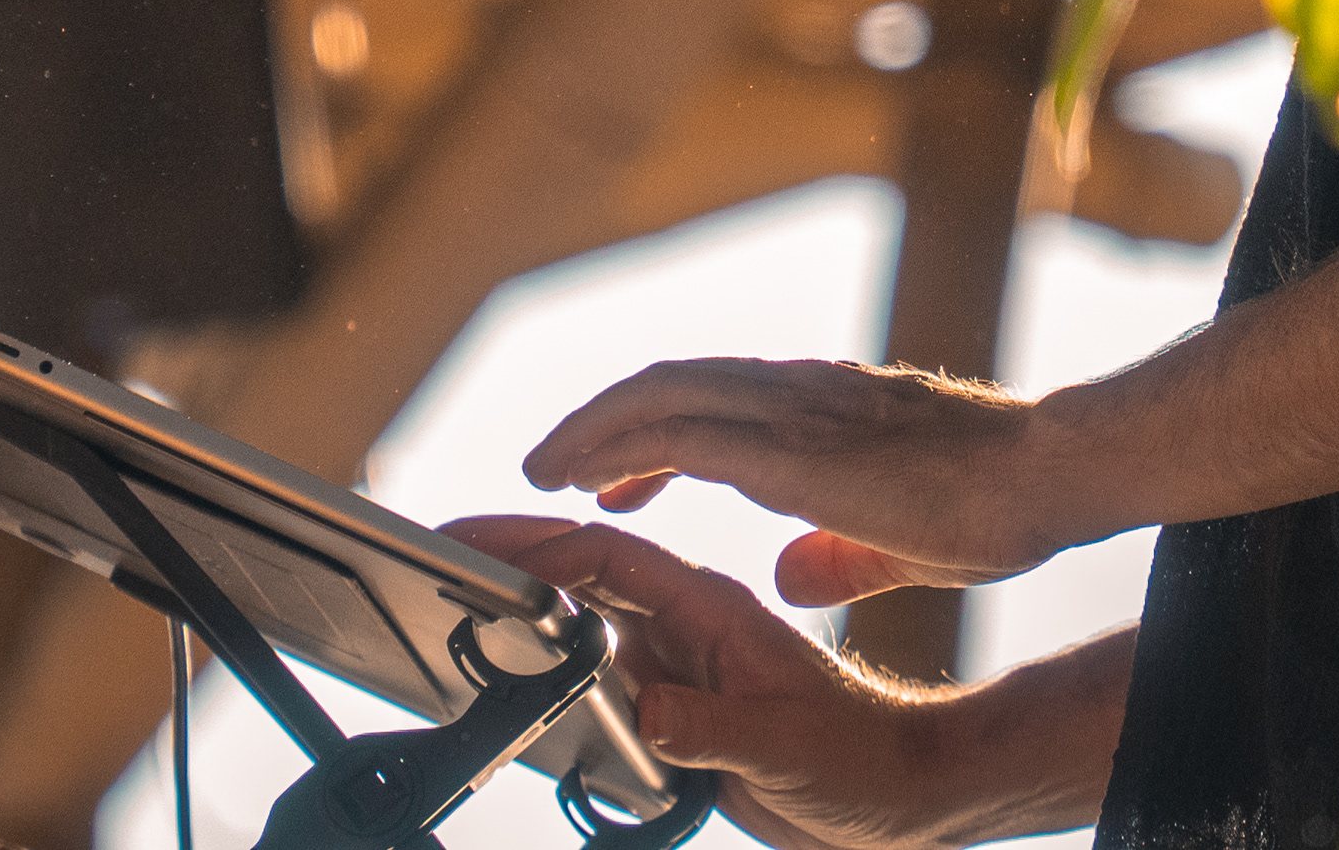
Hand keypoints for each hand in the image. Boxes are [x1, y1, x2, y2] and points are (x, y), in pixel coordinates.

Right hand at [443, 516, 958, 849]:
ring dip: (530, 604)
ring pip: (587, 617)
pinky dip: (557, 662)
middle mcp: (690, 624)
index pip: (611, 557)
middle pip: (584, 572)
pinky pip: (603, 670)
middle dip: (514, 556)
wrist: (895, 795)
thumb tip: (643, 714)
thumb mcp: (781, 748)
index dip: (541, 545)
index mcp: (713, 608)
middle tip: (443, 549)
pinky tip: (522, 672)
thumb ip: (709, 730)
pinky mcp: (680, 702)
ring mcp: (682, 660)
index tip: (477, 543)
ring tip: (463, 596)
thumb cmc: (857, 760)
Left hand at [519, 360, 1077, 607]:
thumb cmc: (992, 502)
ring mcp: (790, 410)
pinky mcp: (787, 448)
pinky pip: (679, 434)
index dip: (654, 432)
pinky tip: (593, 482)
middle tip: (557, 467)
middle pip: (670, 384)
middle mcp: (796, 393)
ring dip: (595, 430)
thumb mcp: (898, 541)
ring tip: (550, 471)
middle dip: (604, 424)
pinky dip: (623, 450)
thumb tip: (789, 573)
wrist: (1041, 474)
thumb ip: (838, 553)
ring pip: (660, 395)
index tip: (616, 475)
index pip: (714, 400)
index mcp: (822, 409)